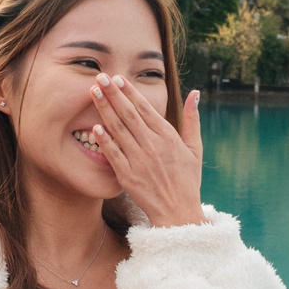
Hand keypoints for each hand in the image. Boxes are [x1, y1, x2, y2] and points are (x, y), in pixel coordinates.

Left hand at [88, 77, 205, 228]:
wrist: (178, 212)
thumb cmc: (187, 180)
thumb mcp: (195, 148)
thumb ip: (192, 119)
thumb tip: (195, 93)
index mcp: (168, 136)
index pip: (145, 108)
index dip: (130, 92)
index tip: (118, 78)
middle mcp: (153, 145)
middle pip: (129, 114)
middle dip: (113, 93)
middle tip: (100, 76)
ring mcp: (139, 160)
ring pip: (118, 129)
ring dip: (104, 109)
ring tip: (93, 92)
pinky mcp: (128, 176)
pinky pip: (113, 154)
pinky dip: (104, 140)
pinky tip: (94, 126)